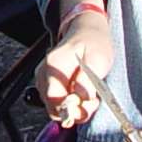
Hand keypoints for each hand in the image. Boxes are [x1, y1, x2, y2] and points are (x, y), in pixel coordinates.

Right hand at [36, 5, 113, 127]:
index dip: (72, 109)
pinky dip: (70, 103)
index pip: (54, 99)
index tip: (91, 103)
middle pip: (53, 106)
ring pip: (54, 106)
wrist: (86, 30)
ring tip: (89, 94)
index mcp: (54, 65)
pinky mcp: (47, 83)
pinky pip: (56, 102)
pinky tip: (81, 93)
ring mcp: (43, 78)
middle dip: (75, 111)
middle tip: (94, 100)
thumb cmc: (93, 43)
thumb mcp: (98, 60)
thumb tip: (79, 100)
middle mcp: (44, 73)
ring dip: (74, 108)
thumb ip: (87, 81)